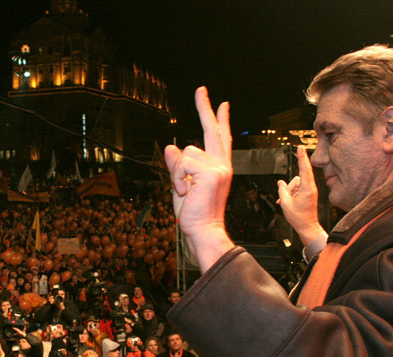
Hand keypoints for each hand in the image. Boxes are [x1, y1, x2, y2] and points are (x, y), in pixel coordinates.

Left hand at [164, 87, 234, 272]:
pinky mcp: (211, 172)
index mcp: (218, 168)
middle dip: (205, 108)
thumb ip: (178, 166)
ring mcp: (218, 168)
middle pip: (213, 130)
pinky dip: (178, 178)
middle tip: (201, 90)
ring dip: (178, 172)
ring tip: (184, 190)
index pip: (221, 138)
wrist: (202, 231)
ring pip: (186, 152)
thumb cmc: (194, 214)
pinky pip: (183, 163)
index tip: (222, 104)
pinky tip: (185, 191)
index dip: (221, 120)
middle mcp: (222, 165)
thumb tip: (170, 147)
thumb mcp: (182, 185)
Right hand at [276, 146, 324, 245]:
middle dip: (290, 186)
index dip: (302, 158)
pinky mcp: (308, 194)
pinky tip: (286, 202)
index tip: (300, 148)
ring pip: (296, 183)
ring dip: (289, 190)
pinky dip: (291, 193)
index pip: (304, 169)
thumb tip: (280, 183)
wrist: (307, 227)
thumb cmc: (298, 217)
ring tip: (285, 202)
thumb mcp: (285, 203)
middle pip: (298, 178)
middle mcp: (311, 188)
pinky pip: (297, 188)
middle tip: (286, 194)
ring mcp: (310, 191)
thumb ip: (282, 190)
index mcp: (307, 189)